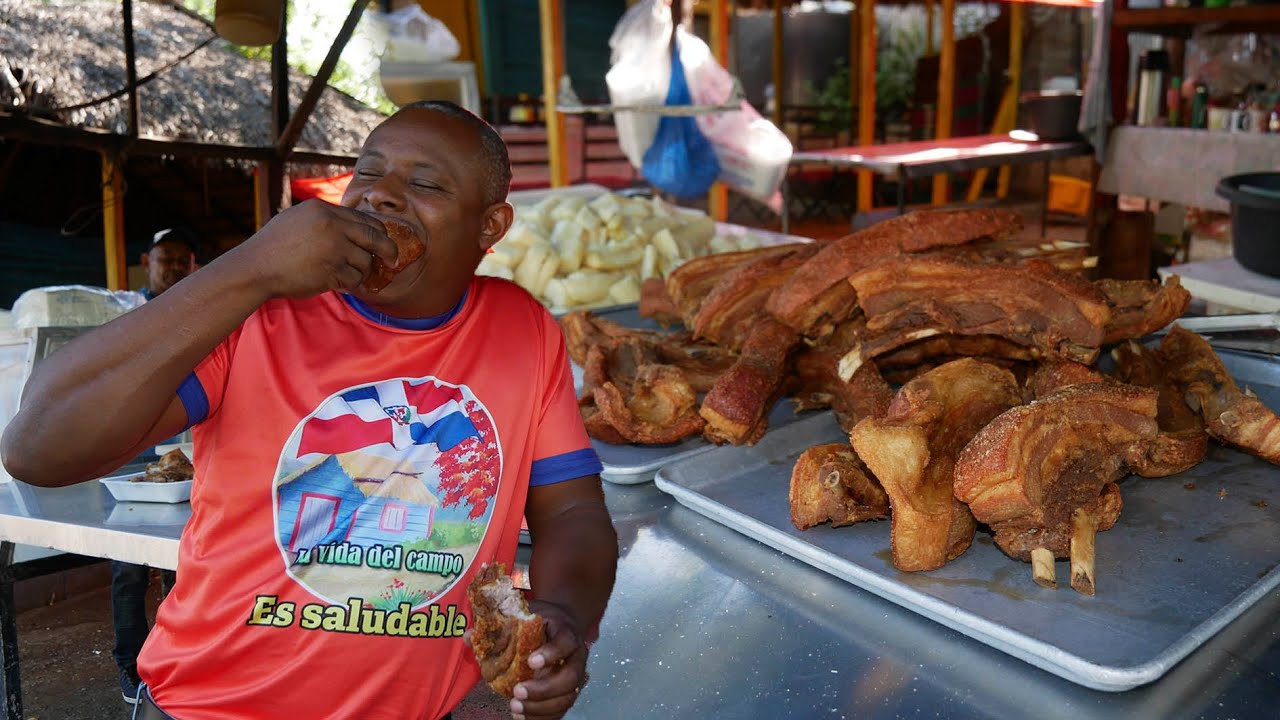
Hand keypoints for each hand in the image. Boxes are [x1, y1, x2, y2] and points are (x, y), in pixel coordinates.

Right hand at [226, 199, 398, 299]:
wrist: (255, 268)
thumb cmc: (274, 246)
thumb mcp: (298, 219)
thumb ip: (325, 220)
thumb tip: (354, 227)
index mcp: (323, 209)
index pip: (364, 219)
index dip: (379, 233)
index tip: (386, 242)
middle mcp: (331, 225)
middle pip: (375, 237)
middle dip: (388, 250)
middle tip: (393, 261)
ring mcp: (333, 248)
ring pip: (365, 261)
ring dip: (360, 272)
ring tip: (345, 275)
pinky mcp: (332, 270)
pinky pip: (354, 279)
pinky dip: (350, 284)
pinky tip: (339, 284)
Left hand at [509, 601, 589, 719]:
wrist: (561, 625)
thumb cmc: (539, 621)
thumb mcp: (522, 615)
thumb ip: (498, 627)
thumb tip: (467, 637)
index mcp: (565, 632)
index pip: (565, 643)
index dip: (551, 654)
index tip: (531, 661)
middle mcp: (576, 656)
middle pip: (570, 677)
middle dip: (544, 688)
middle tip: (517, 691)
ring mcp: (575, 676)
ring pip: (566, 698)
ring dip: (541, 707)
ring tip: (514, 706)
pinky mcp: (568, 692)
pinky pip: (560, 710)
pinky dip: (542, 717)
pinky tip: (521, 716)